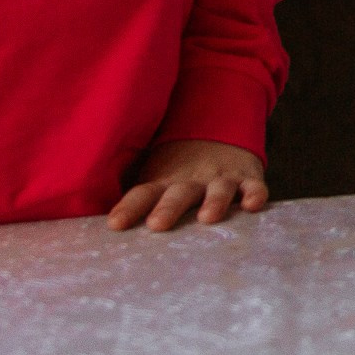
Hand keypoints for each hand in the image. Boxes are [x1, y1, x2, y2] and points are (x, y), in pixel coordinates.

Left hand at [108, 138, 269, 231]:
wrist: (219, 129)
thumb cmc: (178, 169)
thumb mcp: (155, 176)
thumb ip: (137, 198)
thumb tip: (99, 225)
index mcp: (164, 181)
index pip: (142, 193)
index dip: (129, 208)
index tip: (115, 225)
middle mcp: (191, 179)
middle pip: (178, 194)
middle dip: (169, 208)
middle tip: (157, 225)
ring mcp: (221, 177)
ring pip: (217, 189)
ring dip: (213, 202)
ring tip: (208, 218)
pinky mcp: (248, 177)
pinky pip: (253, 185)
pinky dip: (254, 194)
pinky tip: (253, 205)